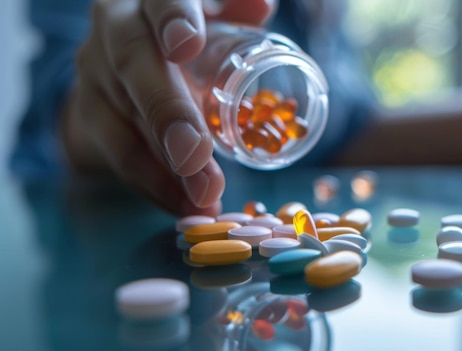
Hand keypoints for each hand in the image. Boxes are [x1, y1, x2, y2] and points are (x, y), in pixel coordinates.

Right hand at [61, 0, 274, 215]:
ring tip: (204, 196)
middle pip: (134, 62)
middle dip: (167, 111)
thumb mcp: (209, 17)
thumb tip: (260, 5)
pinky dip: (155, 184)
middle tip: (195, 154)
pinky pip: (120, 154)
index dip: (173, 19)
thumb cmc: (182, 38)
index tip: (188, 46)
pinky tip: (184, 204)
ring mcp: (95, 73)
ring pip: (127, 116)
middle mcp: (116, 27)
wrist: (123, 67)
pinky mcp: (90, 116)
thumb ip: (234, 10)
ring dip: (168, 164)